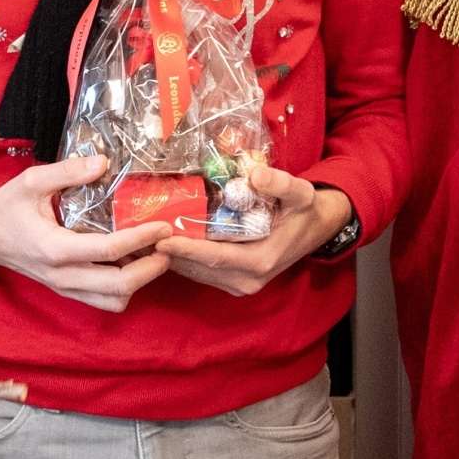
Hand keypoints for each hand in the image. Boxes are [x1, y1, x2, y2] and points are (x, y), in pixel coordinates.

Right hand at [0, 156, 173, 313]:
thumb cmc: (6, 206)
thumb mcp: (32, 181)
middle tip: (168, 246)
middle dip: (151, 268)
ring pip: (113, 301)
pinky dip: (123, 287)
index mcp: (54, 248)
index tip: (163, 226)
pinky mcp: (65, 290)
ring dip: (140, 282)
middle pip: (119, 287)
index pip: (109, 250)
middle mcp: (62, 275)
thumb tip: (103, 163)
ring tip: (153, 255)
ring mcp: (64, 287)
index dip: (141, 239)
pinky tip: (130, 262)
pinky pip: (102, 300)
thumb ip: (68, 172)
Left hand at [153, 166, 353, 297]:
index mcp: (260, 261)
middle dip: (170, 254)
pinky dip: (184, 260)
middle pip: (200, 268)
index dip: (186, 249)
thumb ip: (279, 183)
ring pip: (199, 273)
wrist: (318, 228)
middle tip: (140, 236)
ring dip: (173, 258)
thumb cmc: (305, 210)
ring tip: (145, 239)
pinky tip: (165, 244)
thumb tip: (255, 175)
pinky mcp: (236, 281)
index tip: (160, 238)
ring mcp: (242, 284)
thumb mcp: (300, 193)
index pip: (215, 257)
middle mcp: (248, 280)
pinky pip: (204, 273)